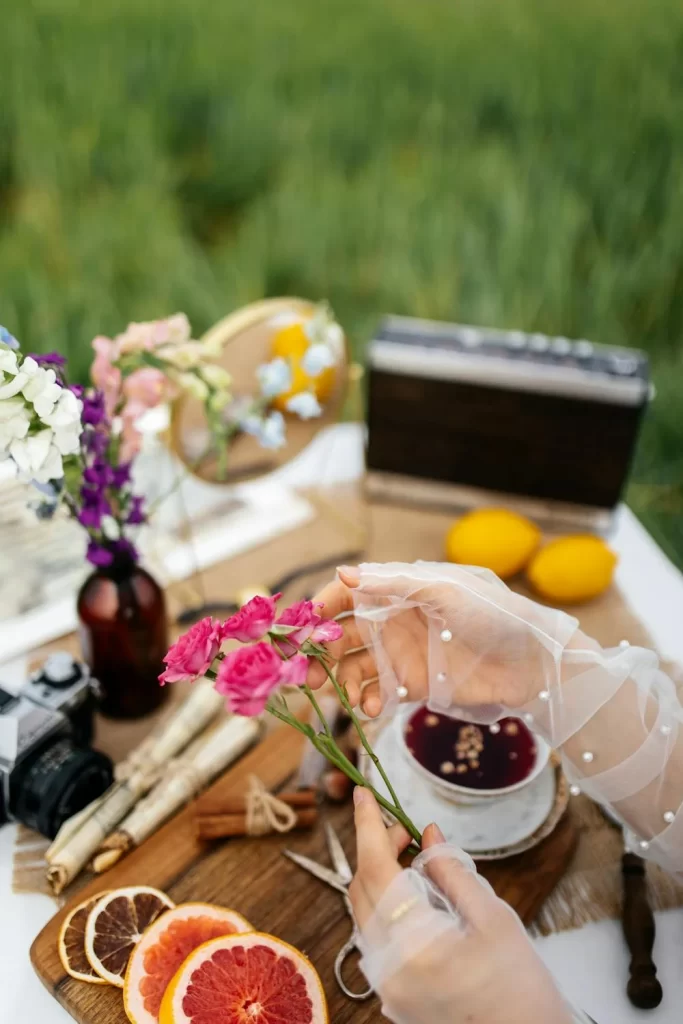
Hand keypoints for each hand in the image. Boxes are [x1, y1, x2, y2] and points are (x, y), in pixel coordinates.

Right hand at [309, 562, 579, 716]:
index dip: (318, 611)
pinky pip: (375, 693)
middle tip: (303, 675)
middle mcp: (392, 621)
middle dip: (318, 653)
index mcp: (397, 592)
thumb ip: (394, 585)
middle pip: (340, 634)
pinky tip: (370, 710)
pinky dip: (365, 702)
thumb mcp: (445, 592)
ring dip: (337, 681)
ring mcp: (400, 655)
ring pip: (351, 666)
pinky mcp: (412, 686)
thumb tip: (343, 573)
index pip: (345, 596)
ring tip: (340, 697)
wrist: (533, 665)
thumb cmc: (494, 616)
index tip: (298, 632)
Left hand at [350, 789, 572, 1023]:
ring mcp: (386, 985)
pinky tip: (416, 896)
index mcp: (413, 945)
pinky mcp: (392, 994)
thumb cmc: (521, 985)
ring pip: (365, 912)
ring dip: (381, 877)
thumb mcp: (493, 917)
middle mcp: (388, 968)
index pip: (375, 870)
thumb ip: (452, 870)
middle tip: (406, 830)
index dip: (367, 826)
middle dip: (378, 850)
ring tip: (413, 859)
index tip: (362, 793)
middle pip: (362, 890)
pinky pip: (376, 936)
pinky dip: (388, 906)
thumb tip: (426, 832)